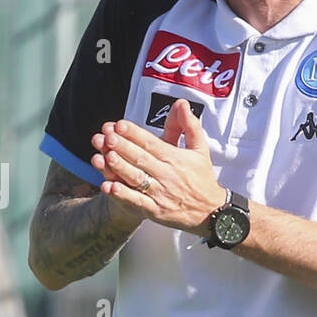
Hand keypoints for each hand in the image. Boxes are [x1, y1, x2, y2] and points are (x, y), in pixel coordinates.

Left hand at [89, 99, 224, 234]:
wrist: (210, 212)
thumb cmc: (202, 178)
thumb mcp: (200, 149)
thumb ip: (189, 126)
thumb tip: (182, 104)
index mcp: (175, 158)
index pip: (151, 143)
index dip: (134, 134)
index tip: (119, 124)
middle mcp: (166, 174)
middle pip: (141, 158)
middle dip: (123, 147)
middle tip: (107, 137)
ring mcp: (160, 193)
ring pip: (137, 178)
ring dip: (120, 168)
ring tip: (105, 157)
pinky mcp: (155, 210)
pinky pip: (137, 201)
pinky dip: (123, 195)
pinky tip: (109, 186)